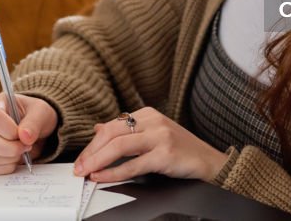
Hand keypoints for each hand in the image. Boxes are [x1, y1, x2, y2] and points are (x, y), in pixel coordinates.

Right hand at [0, 93, 57, 174]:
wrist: (34, 128)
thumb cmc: (34, 114)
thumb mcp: (41, 111)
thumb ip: (34, 122)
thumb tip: (25, 137)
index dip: (10, 130)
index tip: (23, 134)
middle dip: (11, 147)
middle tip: (26, 145)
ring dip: (11, 158)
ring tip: (22, 149)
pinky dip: (7, 167)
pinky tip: (15, 157)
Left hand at [71, 107, 226, 182]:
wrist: (211, 162)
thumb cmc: (182, 151)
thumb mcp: (153, 135)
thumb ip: (127, 132)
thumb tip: (98, 129)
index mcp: (148, 114)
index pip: (112, 126)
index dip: (93, 143)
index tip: (81, 158)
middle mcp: (153, 121)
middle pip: (112, 133)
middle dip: (91, 152)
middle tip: (78, 167)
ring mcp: (160, 136)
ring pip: (119, 146)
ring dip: (98, 161)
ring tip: (86, 172)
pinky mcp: (165, 154)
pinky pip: (133, 164)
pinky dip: (114, 172)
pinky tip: (102, 177)